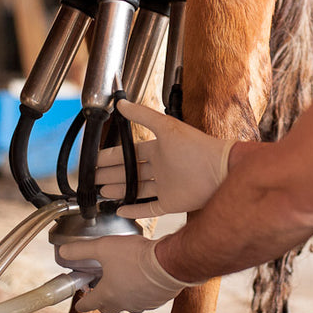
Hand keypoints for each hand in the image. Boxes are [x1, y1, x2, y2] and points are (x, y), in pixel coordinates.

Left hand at [58, 235, 198, 312]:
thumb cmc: (137, 256)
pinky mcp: (157, 300)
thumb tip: (62, 251)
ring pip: (127, 305)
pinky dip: (141, 293)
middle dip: (102, 301)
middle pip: (107, 309)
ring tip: (124, 280)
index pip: (87, 305)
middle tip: (101, 288)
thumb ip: (81, 250)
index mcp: (107, 295)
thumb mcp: (104, 247)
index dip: (81, 303)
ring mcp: (142, 304)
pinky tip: (144, 279)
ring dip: (123, 296)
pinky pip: (145, 300)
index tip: (79, 302)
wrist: (170, 263)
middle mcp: (124, 303)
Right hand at [95, 100, 235, 217]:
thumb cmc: (196, 146)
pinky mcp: (171, 203)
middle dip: (111, 174)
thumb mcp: (165, 126)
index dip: (112, 157)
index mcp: (159, 149)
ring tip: (101, 191)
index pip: (130, 153)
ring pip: (137, 190)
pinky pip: (149, 208)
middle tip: (92, 177)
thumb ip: (142, 115)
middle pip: (130, 172)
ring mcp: (166, 187)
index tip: (95, 159)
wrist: (219, 170)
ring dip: (119, 190)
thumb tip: (121, 103)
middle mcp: (162, 168)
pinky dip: (134, 209)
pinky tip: (120, 209)